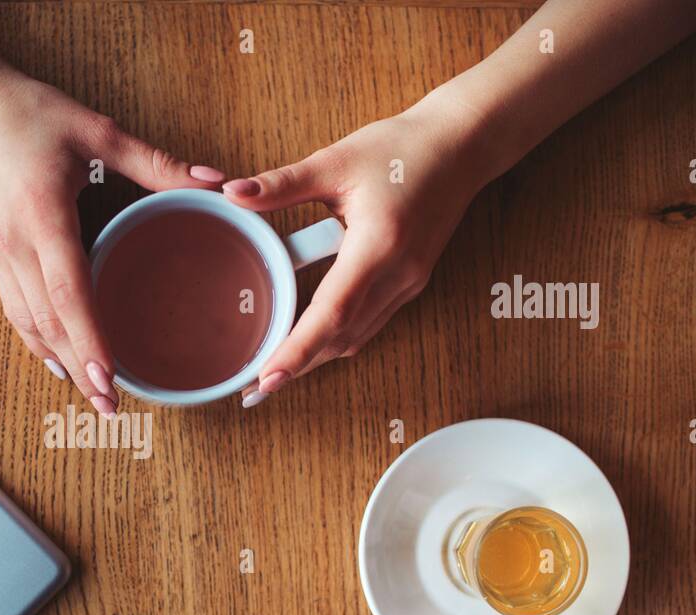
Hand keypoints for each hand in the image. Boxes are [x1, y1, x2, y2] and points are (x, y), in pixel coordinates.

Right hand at [0, 61, 225, 415]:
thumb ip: (156, 162)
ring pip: (28, 323)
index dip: (89, 340)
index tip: (109, 377)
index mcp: (43, 217)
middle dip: (80, 370)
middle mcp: (16, 245)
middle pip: (48, 323)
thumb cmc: (25, 112)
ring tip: (89, 395)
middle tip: (110, 407)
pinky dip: (36, 341)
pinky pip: (14, 309)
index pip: (68, 293)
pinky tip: (56, 362)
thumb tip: (214, 181)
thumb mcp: (96, 129)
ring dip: (59, 363)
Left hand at [222, 92, 493, 404]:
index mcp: (378, 246)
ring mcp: (409, 283)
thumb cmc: (401, 149)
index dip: (297, 349)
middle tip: (253, 388)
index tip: (267, 377)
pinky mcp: (410, 283)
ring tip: (273, 373)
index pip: (331, 312)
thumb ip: (283, 184)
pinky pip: (369, 324)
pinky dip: (336, 338)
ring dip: (316, 357)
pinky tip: (307, 342)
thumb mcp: (336, 160)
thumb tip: (233, 193)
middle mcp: (398, 275)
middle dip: (298, 366)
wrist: (462, 145)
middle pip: (342, 337)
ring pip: (356, 337)